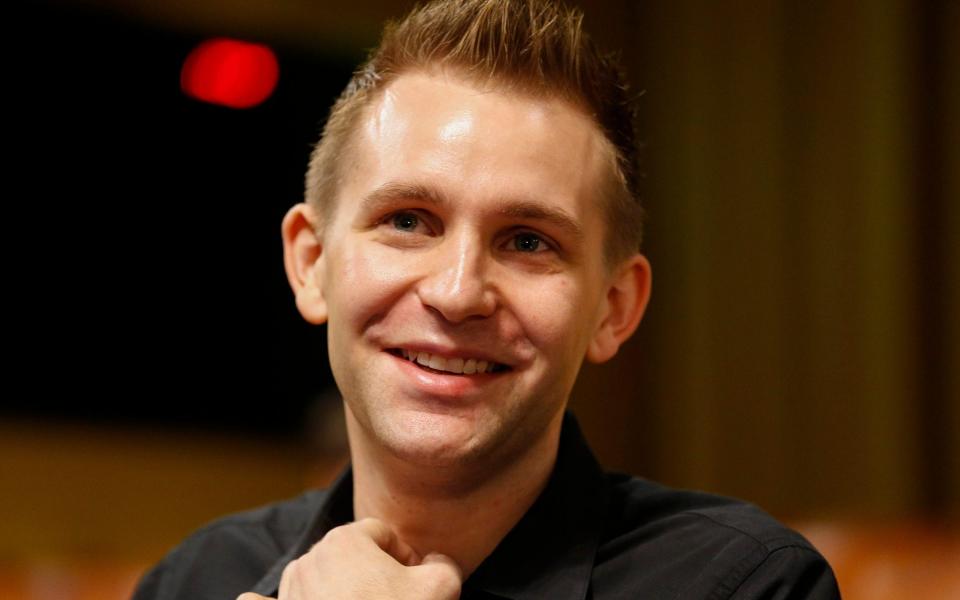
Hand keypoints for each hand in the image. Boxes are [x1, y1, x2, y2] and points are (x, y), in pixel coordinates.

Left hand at [237, 518, 461, 599]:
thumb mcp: (441, 587)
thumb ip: (442, 563)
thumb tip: (433, 564)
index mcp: (346, 540)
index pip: (381, 534)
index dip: (404, 556)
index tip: (413, 582)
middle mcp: (310, 559)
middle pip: (349, 554)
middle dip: (370, 573)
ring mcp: (289, 592)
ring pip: (317, 577)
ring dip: (335, 589)